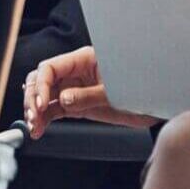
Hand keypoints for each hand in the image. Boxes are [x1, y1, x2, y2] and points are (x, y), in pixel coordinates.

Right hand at [22, 46, 160, 138]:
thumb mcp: (115, 94)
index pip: (51, 67)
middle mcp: (77, 71)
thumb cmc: (141, 89)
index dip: (40, 85)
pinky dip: (44, 118)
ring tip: (35, 127)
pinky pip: (53, 108)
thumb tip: (63, 99)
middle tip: (33, 116)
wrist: (156, 103)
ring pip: (45, 95)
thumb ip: (88, 96)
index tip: (40, 104)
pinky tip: (39, 129)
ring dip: (35, 110)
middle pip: (42, 79)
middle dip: (33, 97)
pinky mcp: (77, 103)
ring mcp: (75, 87)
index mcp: (85, 59)